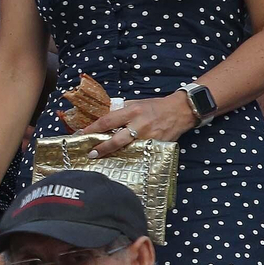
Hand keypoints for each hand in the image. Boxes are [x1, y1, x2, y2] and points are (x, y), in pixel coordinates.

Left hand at [79, 91, 196, 158]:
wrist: (181, 111)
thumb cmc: (155, 107)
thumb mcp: (136, 104)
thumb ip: (120, 111)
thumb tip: (103, 117)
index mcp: (132, 111)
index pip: (107, 121)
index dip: (93, 128)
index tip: (83, 133)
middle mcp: (139, 125)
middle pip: (116, 140)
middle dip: (101, 148)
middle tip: (91, 153)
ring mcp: (148, 138)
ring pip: (127, 149)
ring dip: (114, 154)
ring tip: (103, 158)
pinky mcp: (156, 146)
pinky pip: (140, 153)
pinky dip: (130, 156)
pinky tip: (122, 160)